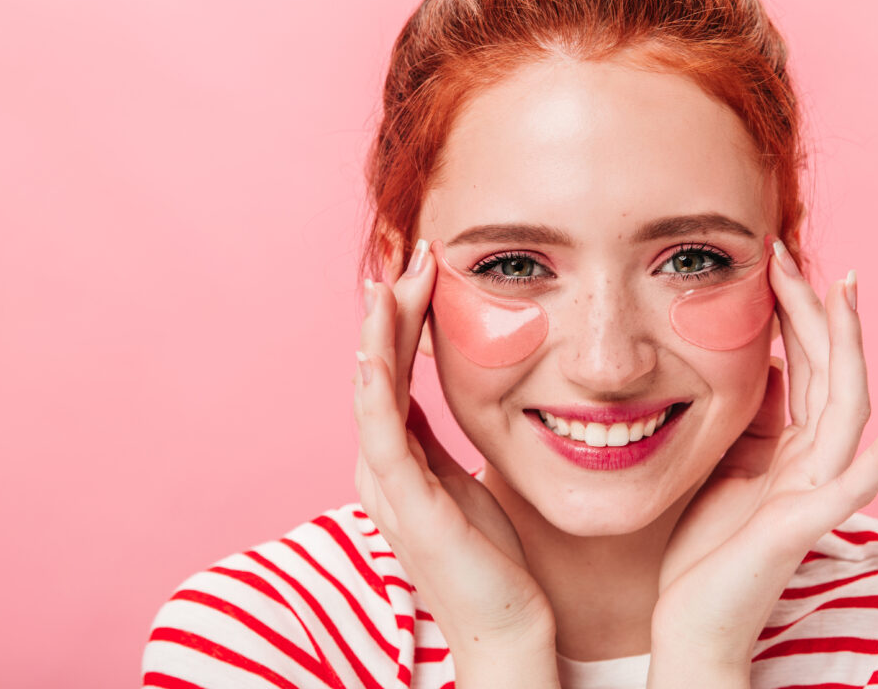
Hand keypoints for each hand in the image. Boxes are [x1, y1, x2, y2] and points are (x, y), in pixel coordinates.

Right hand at [352, 241, 558, 685]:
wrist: (505, 626)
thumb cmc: (493, 556)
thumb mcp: (466, 479)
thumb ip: (449, 437)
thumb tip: (458, 388)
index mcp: (400, 455)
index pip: (396, 369)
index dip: (406, 317)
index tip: (428, 266)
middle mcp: (383, 464)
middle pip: (377, 369)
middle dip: (392, 310)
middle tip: (411, 252)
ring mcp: (387, 486)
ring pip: (372, 394)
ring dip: (378, 337)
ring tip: (388, 281)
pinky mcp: (405, 508)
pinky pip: (381, 440)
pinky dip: (374, 394)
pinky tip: (373, 354)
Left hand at [649, 244, 877, 685]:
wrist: (692, 617)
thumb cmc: (706, 547)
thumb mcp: (725, 465)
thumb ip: (753, 422)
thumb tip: (771, 368)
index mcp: (788, 449)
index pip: (803, 366)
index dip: (792, 314)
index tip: (772, 262)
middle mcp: (810, 463)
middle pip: (826, 372)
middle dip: (812, 310)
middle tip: (791, 251)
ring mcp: (813, 492)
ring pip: (847, 408)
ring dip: (849, 350)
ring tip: (845, 293)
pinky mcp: (806, 525)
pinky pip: (855, 486)